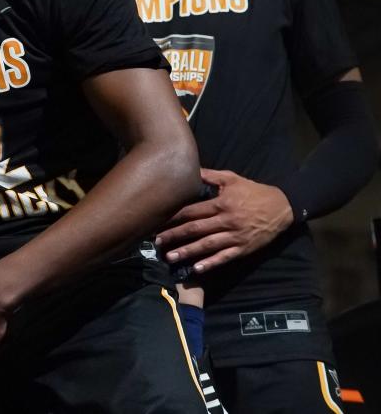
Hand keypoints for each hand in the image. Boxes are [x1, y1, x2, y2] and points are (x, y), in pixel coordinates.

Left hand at [156, 168, 293, 273]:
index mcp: (221, 204)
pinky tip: (197, 269)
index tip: (157, 221)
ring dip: (187, 251)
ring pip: (207, 245)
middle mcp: (226, 221)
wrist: (283, 207)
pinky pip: (225, 257)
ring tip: (170, 257)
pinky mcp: (243, 248)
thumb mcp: (232, 179)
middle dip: (174, 235)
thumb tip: (190, 170)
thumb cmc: (253, 192)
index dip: (173, 217)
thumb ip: (210, 176)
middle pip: (195, 229)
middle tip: (156, 242)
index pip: (192, 211)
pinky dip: (211, 264)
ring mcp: (235, 236)